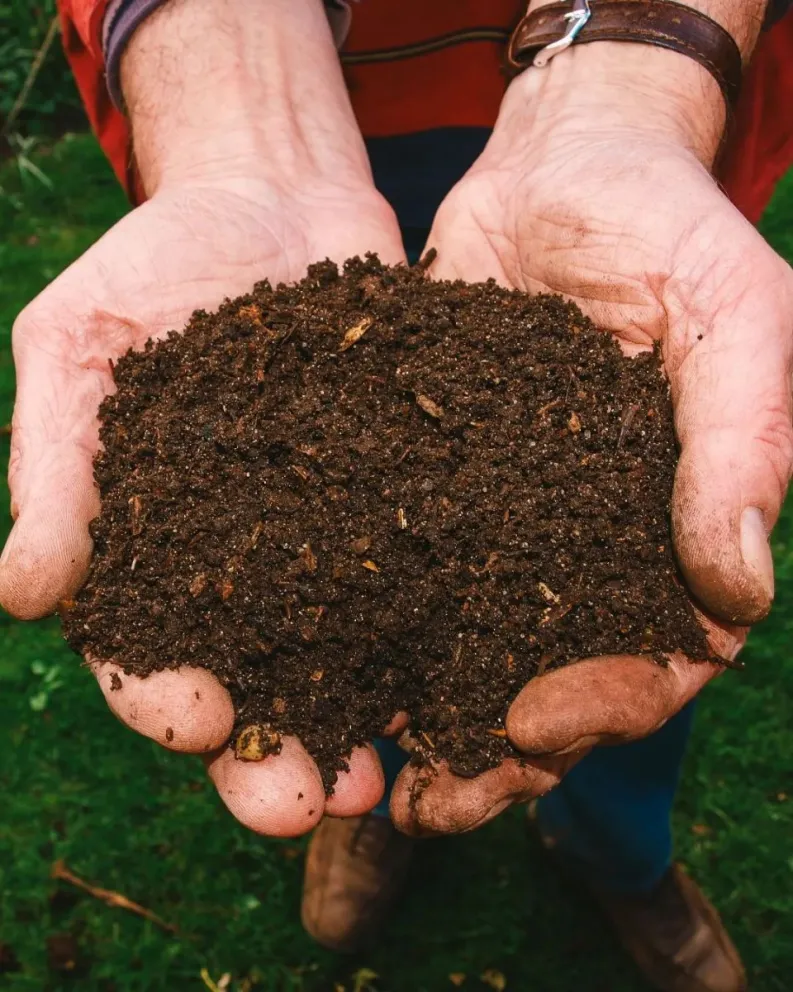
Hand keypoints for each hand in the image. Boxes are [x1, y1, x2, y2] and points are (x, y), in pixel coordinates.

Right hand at [0, 0, 406, 835]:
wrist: (272, 197)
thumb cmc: (155, 265)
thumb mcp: (78, 345)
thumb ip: (55, 467)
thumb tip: (21, 594)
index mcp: (151, 547)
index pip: (144, 652)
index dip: (165, 699)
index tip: (199, 722)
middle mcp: (244, 566)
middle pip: (252, 684)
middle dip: (271, 755)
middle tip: (305, 803)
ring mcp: (330, 540)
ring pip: (342, 659)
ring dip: (359, 724)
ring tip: (386, 774)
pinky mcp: (402, 502)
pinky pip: (420, 580)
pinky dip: (438, 634)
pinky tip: (464, 675)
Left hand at [390, 39, 792, 834]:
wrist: (563, 167)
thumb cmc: (668, 228)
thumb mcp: (736, 315)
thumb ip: (745, 441)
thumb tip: (739, 590)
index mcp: (678, 525)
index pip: (663, 654)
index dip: (608, 705)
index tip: (534, 725)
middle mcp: (592, 540)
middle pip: (558, 677)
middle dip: (503, 750)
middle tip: (435, 803)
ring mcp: (511, 518)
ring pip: (476, 646)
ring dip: (431, 718)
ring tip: (371, 773)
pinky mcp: (436, 481)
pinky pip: (408, 570)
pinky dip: (372, 625)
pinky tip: (324, 669)